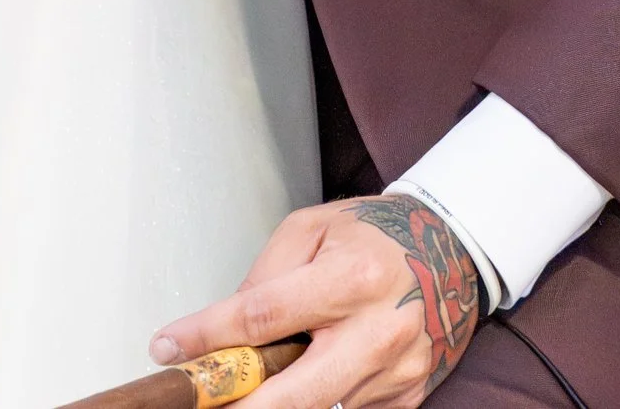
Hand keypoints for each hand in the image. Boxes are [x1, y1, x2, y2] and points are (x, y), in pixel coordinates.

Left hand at [152, 193, 482, 408]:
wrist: (452, 250)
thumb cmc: (375, 233)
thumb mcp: (314, 227)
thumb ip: (268, 274)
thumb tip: (227, 328)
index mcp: (354, 277)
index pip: (264, 315)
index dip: (208, 336)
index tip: (167, 347)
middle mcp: (379, 330)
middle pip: (294, 394)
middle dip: (242, 406)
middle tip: (206, 401)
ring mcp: (396, 372)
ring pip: (319, 407)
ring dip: (283, 396)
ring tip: (267, 371)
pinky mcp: (408, 398)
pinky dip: (324, 395)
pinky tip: (322, 366)